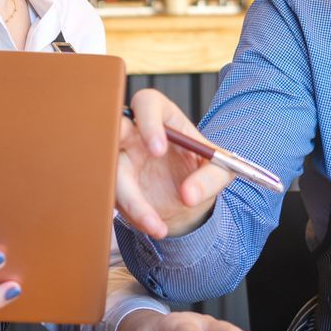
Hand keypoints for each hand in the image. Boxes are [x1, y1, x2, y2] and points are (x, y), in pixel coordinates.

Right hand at [115, 88, 231, 238]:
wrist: (189, 198)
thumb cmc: (203, 171)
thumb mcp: (221, 171)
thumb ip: (210, 178)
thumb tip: (189, 194)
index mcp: (162, 116)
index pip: (146, 104)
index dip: (147, 123)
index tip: (157, 150)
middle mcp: (135, 133)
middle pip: (111, 130)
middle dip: (113, 149)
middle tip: (133, 181)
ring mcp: (121, 158)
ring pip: (110, 172)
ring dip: (130, 201)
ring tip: (157, 225)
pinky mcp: (115, 183)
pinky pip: (114, 196)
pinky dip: (133, 214)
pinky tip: (154, 226)